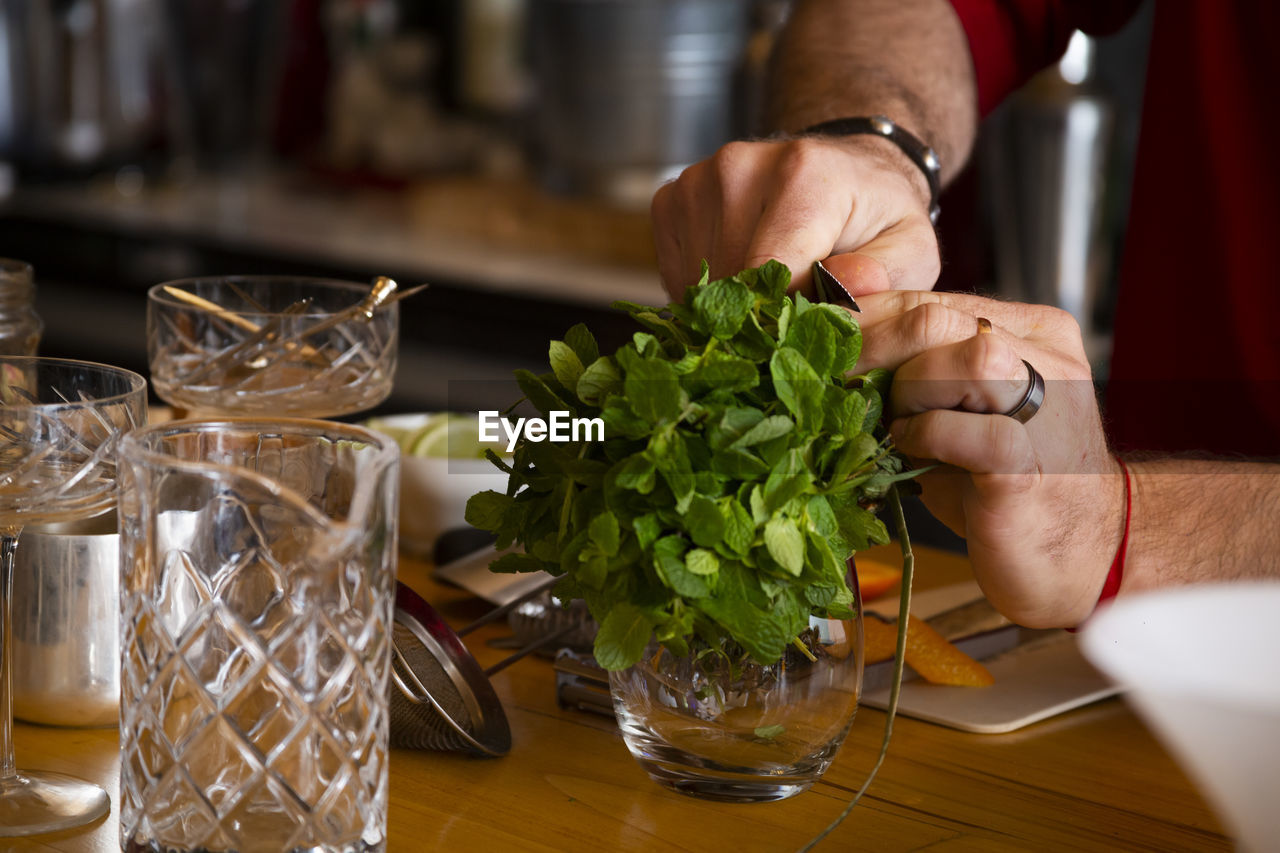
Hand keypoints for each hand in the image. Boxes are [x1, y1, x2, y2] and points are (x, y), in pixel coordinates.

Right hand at [650, 134, 938, 299]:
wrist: (842, 169)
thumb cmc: (876, 218)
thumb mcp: (910, 247)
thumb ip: (887, 273)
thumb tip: (846, 286)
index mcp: (803, 174)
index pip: (768, 273)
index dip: (782, 323)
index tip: (804, 342)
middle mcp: (739, 167)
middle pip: (729, 282)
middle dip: (759, 318)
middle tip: (794, 321)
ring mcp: (698, 180)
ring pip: (699, 284)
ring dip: (732, 307)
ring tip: (774, 292)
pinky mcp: (671, 198)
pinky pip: (679, 275)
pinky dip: (709, 292)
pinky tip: (744, 276)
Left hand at [854, 291, 1124, 627]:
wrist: (1078, 554)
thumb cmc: (1003, 484)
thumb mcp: (958, 408)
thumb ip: (918, 367)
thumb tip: (839, 340)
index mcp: (1029, 333)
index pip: (932, 299)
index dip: (866, 316)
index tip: (818, 338)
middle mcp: (1046, 359)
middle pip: (940, 318)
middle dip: (869, 344)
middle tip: (830, 375)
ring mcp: (1047, 410)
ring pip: (967, 359)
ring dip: (908, 388)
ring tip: (893, 420)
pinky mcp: (1029, 466)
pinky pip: (970, 432)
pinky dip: (926, 436)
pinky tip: (910, 450)